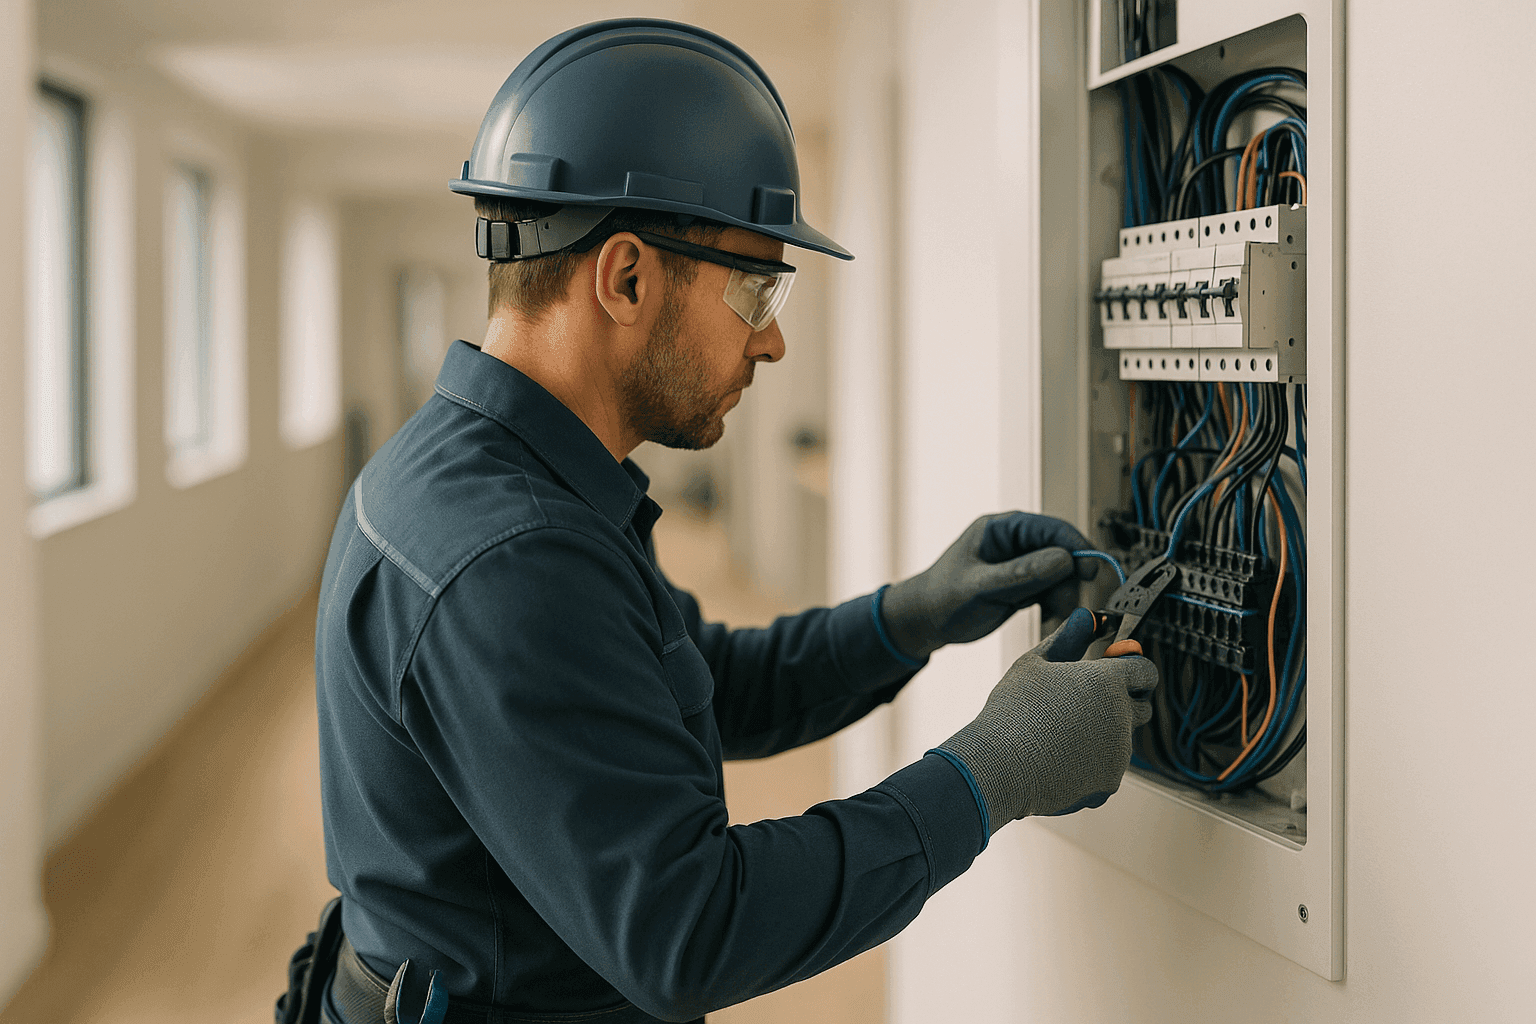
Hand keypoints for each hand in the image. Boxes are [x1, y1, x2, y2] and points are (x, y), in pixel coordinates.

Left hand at [880, 512, 1098, 661]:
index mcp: (1001, 529)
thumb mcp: (981, 587)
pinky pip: (1052, 591)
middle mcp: (1014, 542)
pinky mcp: (1024, 584)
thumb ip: (1021, 574)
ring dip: (1062, 598)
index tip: (1090, 571)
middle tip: (1065, 608)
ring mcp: (1021, 564)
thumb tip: (1064, 560)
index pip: (1050, 529)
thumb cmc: (943, 599)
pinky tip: (1047, 621)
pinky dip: (1054, 607)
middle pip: (1061, 553)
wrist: (927, 622)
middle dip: (1067, 582)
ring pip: (1060, 576)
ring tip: (1051, 621)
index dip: (1075, 547)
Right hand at [937, 608, 1156, 829]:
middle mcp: (1122, 716)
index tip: (1112, 671)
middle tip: (1084, 705)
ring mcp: (1119, 753)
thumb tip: (1087, 615)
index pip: (1145, 670)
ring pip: (1122, 740)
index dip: (1131, 669)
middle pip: (1142, 706)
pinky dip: (1091, 765)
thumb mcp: (1035, 663)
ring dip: (1102, 735)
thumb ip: (1068, 637)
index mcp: (1107, 681)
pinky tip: (1059, 761)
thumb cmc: (1013, 711)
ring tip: (1059, 736)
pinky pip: (1108, 768)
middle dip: (1123, 704)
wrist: (1000, 767)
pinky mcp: (1110, 782)